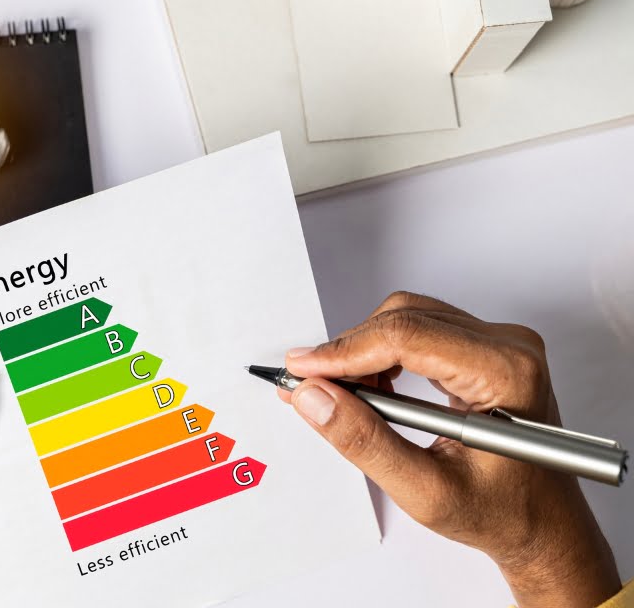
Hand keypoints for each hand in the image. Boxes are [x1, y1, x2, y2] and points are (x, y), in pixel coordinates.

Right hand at [281, 292, 620, 607]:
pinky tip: (373, 390)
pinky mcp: (484, 349)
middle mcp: (509, 347)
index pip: (407, 337)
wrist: (544, 526)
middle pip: (404, 319)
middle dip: (349, 352)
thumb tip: (314, 398)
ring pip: (407, 318)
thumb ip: (365, 442)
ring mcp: (499, 344)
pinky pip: (419, 330)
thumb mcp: (426, 491)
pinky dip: (383, 356)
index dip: (344, 351)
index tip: (301, 369)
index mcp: (506, 373)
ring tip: (344, 396)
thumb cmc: (504, 514)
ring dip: (364, 353)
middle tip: (311, 386)